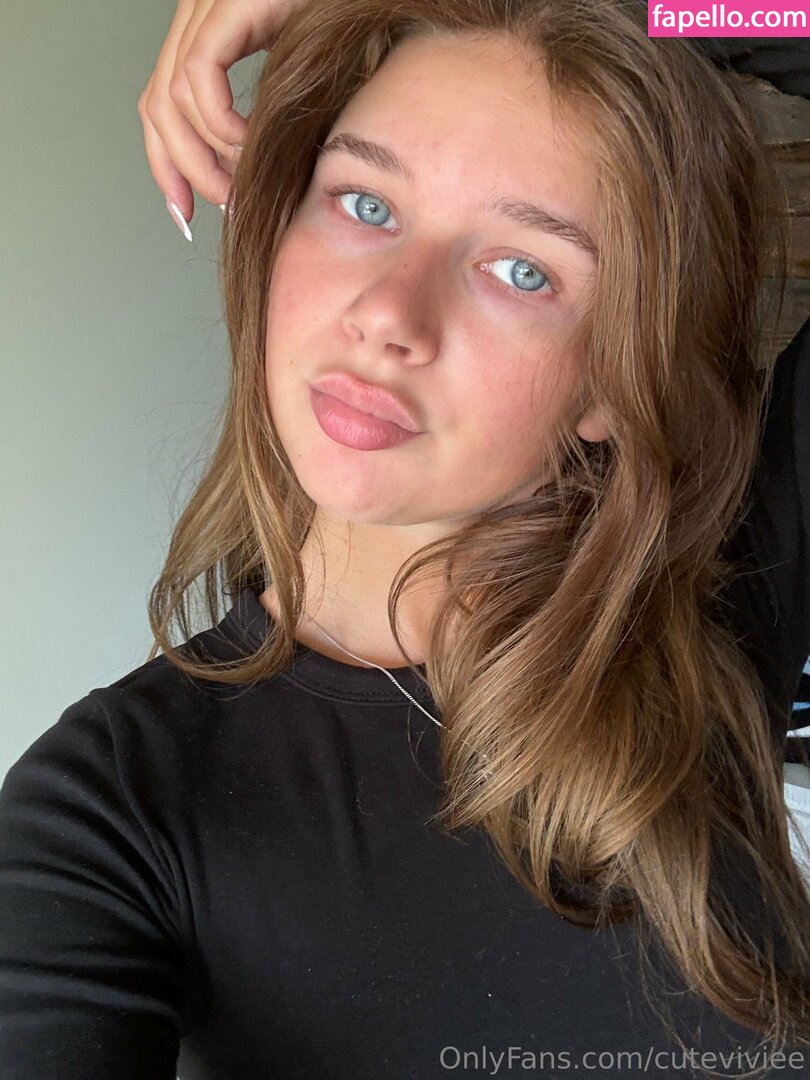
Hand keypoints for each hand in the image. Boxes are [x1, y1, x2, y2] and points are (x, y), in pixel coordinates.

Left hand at [137, 0, 296, 234]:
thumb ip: (269, 120)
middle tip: (223, 204)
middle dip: (181, 170)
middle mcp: (200, 17)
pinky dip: (219, 120)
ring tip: (242, 181)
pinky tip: (249, 140)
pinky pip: (199, 74)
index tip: (183, 212)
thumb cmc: (354, 25)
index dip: (167, 164)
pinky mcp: (231, 3)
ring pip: (172, 98)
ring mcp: (210, 6)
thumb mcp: (300, 85)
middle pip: (157, 108)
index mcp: (210, 36)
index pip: (162, 106)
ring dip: (205, 155)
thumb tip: (247, 180)